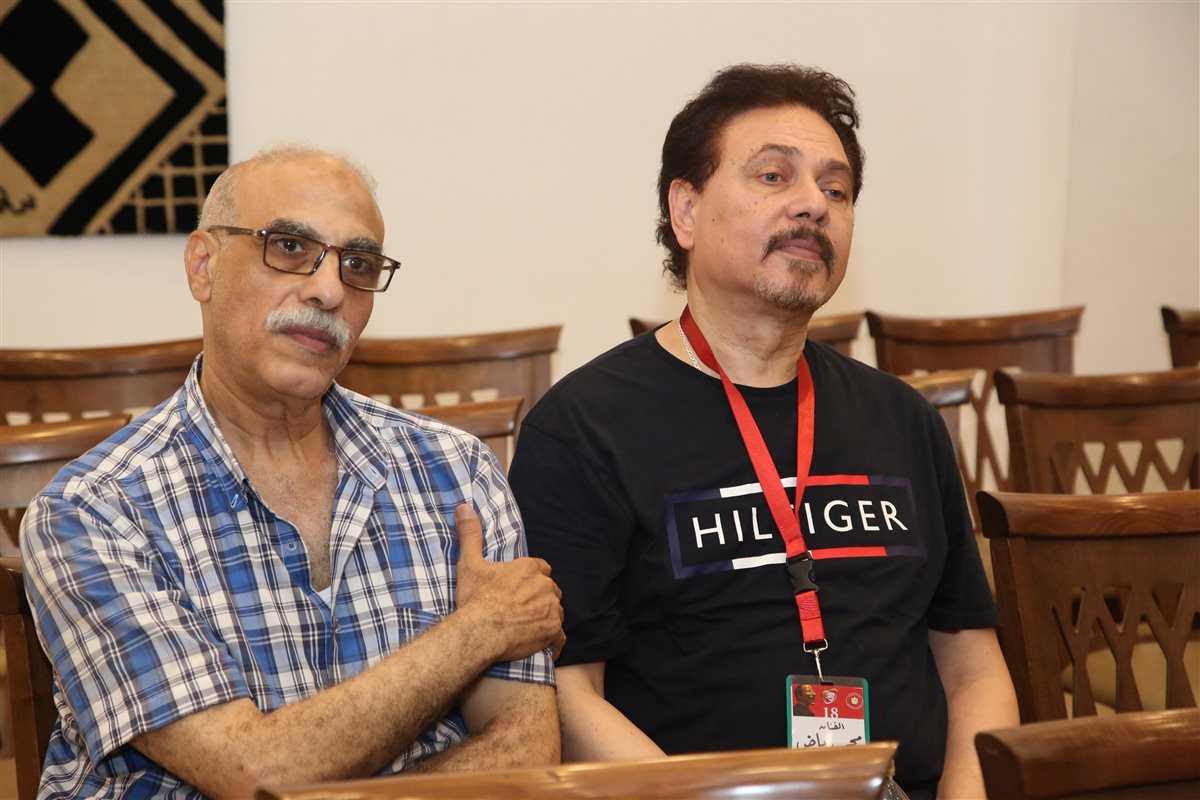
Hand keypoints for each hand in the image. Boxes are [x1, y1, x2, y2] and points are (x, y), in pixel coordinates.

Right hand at [454, 504, 564, 661]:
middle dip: (540, 598)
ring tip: (528, 627)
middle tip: (521, 609)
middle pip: (549, 591)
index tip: (519, 588)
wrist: (480, 632)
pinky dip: (553, 641)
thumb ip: (471, 534)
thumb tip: (464, 507)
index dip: (531, 579)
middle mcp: (546, 587)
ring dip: (546, 617)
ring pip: (555, 612)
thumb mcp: (470, 563)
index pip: (541, 569)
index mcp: (530, 569)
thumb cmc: (476, 599)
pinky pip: (559, 637)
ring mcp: (552, 610)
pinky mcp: (552, 632)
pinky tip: (543, 645)